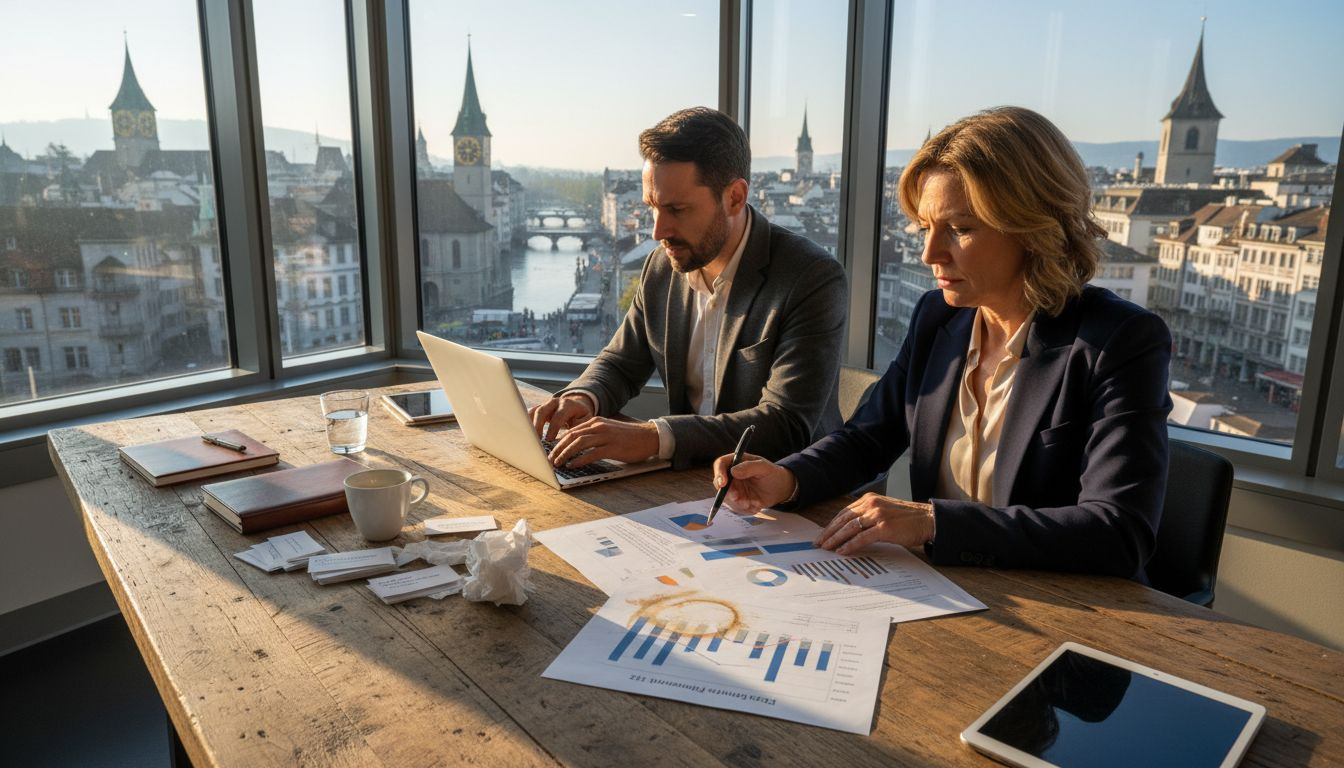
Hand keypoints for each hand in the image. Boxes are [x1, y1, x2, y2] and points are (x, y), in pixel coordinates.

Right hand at [528, 394, 593, 440]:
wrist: (577, 406)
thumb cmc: (581, 416)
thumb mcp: (585, 420)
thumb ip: (579, 426)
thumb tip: (571, 437)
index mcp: (568, 404)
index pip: (559, 416)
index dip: (553, 428)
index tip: (549, 440)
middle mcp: (555, 402)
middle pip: (542, 411)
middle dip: (537, 426)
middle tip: (536, 440)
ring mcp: (545, 404)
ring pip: (534, 412)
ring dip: (529, 425)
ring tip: (528, 439)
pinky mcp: (539, 408)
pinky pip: (529, 414)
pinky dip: (526, 423)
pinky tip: (525, 434)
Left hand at [547, 418, 659, 467]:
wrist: (649, 438)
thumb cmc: (628, 438)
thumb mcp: (608, 431)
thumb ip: (593, 434)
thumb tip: (576, 443)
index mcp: (596, 422)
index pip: (572, 430)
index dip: (559, 441)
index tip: (551, 451)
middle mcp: (599, 427)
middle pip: (572, 436)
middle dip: (558, 448)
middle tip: (550, 459)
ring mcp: (606, 437)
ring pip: (579, 443)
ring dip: (565, 454)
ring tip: (557, 463)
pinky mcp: (613, 448)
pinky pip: (591, 453)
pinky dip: (579, 459)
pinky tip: (573, 465)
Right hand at [710, 453, 796, 515]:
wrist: (780, 488)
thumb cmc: (773, 474)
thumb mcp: (764, 467)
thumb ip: (749, 467)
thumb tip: (733, 471)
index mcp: (736, 462)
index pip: (720, 464)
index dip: (719, 473)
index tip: (723, 484)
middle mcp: (732, 475)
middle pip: (720, 483)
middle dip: (728, 493)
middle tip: (738, 498)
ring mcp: (734, 488)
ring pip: (727, 498)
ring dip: (738, 503)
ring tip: (753, 503)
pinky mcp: (738, 499)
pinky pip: (735, 507)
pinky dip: (745, 509)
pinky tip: (756, 505)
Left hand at [814, 494, 934, 555]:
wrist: (928, 520)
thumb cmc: (907, 519)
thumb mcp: (884, 510)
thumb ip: (868, 516)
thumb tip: (850, 530)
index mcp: (869, 499)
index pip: (844, 512)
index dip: (832, 524)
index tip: (823, 534)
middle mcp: (871, 504)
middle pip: (843, 519)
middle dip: (829, 532)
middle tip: (819, 543)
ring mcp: (877, 515)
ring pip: (849, 528)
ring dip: (835, 539)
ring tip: (826, 548)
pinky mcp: (884, 527)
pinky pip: (861, 538)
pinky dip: (850, 545)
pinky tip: (842, 551)